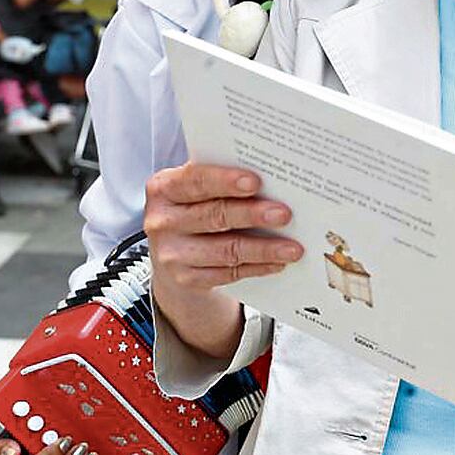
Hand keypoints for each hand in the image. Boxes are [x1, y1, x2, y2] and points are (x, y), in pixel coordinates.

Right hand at [145, 163, 302, 291]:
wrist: (175, 250)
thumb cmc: (196, 207)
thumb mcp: (199, 188)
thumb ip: (223, 179)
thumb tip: (272, 176)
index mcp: (164, 188)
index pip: (195, 180)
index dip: (225, 180)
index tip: (255, 181)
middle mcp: (162, 221)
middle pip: (214, 216)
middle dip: (253, 215)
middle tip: (284, 214)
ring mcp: (171, 253)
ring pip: (225, 250)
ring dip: (263, 249)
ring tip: (292, 247)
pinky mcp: (185, 279)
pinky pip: (228, 274)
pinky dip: (257, 267)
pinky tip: (278, 263)